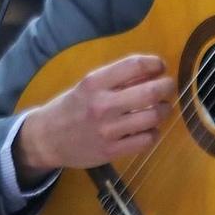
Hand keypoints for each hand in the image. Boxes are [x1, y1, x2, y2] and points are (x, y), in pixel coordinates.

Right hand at [13, 54, 174, 184]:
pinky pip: (146, 140)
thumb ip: (116, 79)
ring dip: (163, 110)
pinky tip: (150, 129)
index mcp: (94, 83)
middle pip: (150, 92)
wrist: (46, 139)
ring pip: (153, 117)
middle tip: (168, 87)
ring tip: (161, 109)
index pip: (134, 65)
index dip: (155, 64)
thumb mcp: (87, 86)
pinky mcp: (111, 151)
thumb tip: (152, 71)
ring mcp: (108, 130)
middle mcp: (102, 104)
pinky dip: (154, 133)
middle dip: (166, 87)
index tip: (160, 67)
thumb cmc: (70, 108)